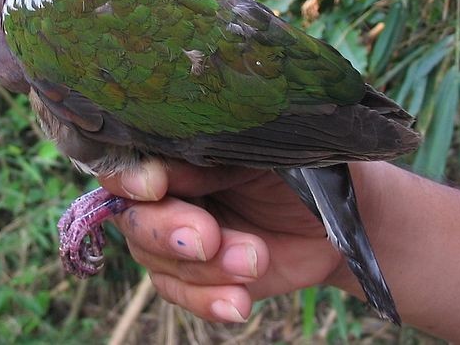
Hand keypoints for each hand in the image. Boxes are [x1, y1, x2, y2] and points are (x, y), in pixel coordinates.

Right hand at [98, 159, 344, 322]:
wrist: (332, 220)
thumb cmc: (295, 171)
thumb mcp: (254, 158)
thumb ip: (207, 164)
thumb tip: (158, 173)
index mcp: (173, 156)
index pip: (126, 165)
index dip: (129, 178)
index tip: (154, 187)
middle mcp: (166, 198)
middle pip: (135, 220)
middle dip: (169, 232)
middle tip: (209, 237)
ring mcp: (179, 241)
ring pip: (159, 263)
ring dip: (204, 269)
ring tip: (254, 260)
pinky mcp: (200, 278)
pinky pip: (184, 296)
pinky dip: (208, 302)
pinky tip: (237, 303)